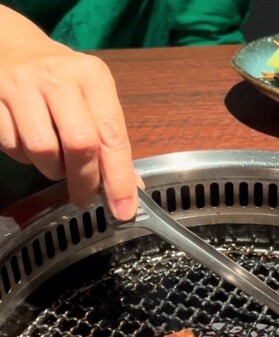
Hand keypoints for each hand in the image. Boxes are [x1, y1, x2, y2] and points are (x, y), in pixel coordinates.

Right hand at [0, 7, 137, 218]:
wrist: (12, 47)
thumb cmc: (62, 81)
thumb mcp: (94, 98)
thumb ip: (111, 141)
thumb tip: (129, 189)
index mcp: (93, 78)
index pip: (112, 136)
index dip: (118, 179)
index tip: (122, 210)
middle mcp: (59, 78)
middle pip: (79, 145)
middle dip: (84, 181)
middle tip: (84, 197)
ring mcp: (22, 86)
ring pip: (43, 150)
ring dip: (52, 170)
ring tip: (56, 162)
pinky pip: (13, 146)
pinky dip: (24, 157)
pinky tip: (30, 145)